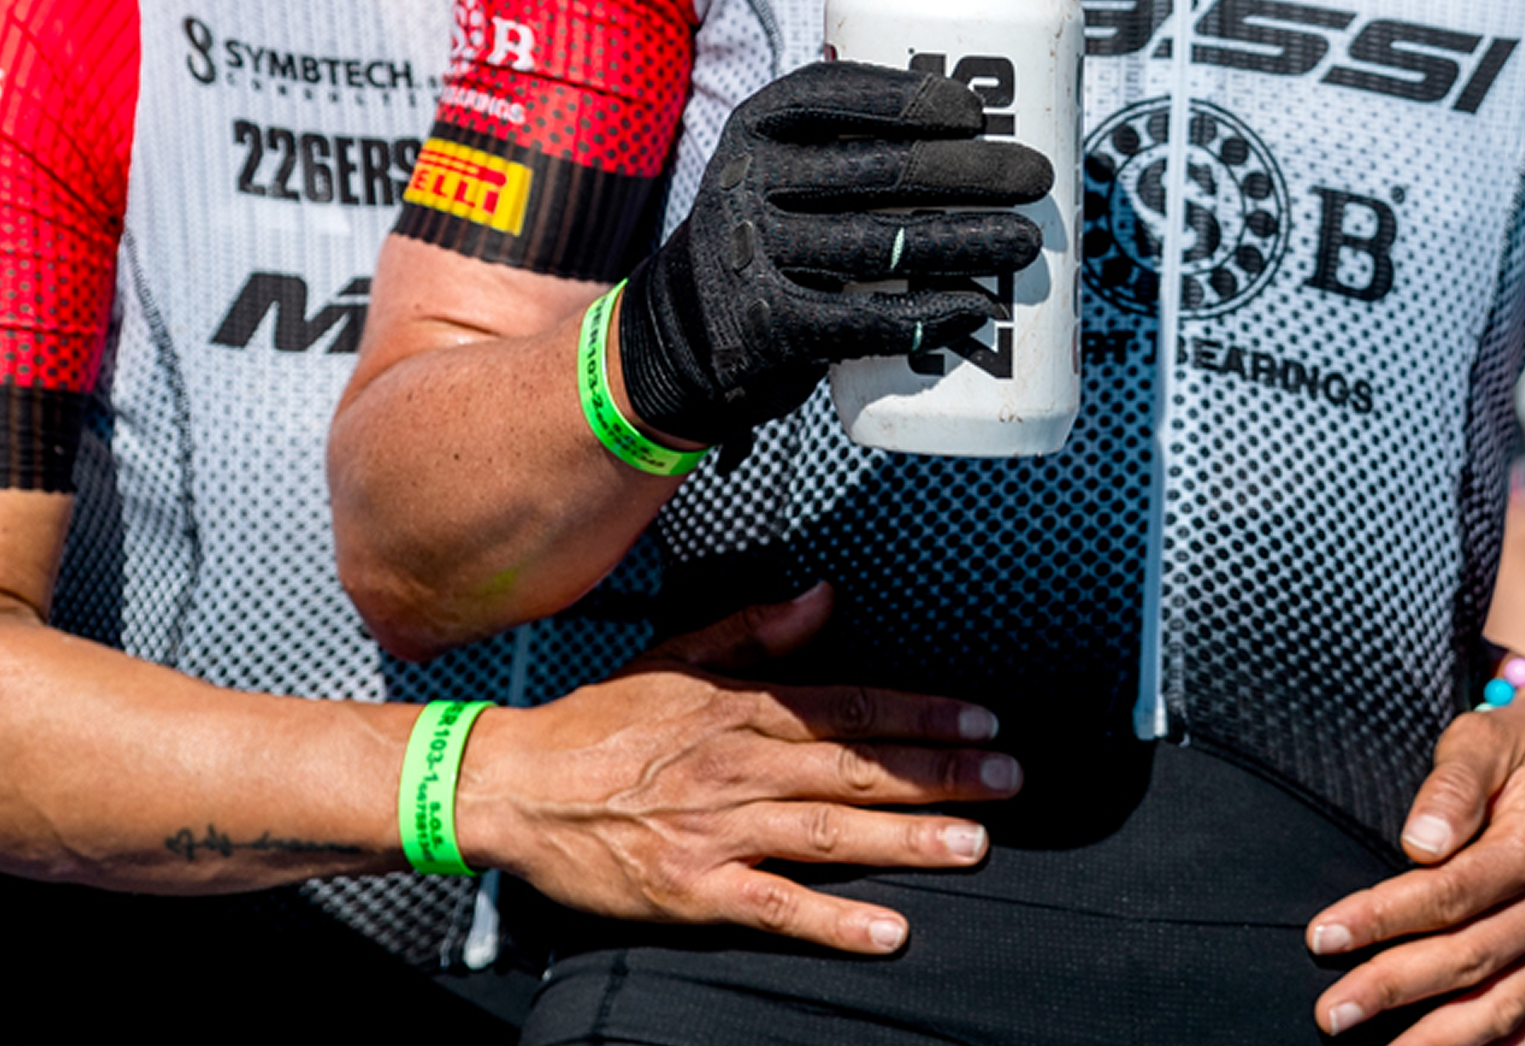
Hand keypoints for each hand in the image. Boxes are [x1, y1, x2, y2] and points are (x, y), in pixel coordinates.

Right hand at [454, 581, 1020, 954]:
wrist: (515, 785)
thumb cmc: (598, 723)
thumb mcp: (676, 655)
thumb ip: (756, 631)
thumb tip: (825, 597)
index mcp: (740, 707)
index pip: (851, 706)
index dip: (922, 713)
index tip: (983, 718)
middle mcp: (738, 765)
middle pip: (856, 768)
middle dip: (940, 772)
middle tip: (1009, 778)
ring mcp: (718, 830)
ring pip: (830, 832)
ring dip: (907, 838)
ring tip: (973, 844)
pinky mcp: (693, 889)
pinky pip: (775, 906)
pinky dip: (834, 921)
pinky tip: (890, 929)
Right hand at [616, 60, 1051, 443]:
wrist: (682, 328)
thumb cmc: (770, 229)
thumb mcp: (778, 166)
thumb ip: (846, 143)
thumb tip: (984, 137)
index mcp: (756, 127)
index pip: (832, 93)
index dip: (910, 97)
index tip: (977, 112)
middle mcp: (748, 182)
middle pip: (877, 169)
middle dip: (971, 171)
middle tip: (1036, 177)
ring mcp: (756, 256)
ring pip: (881, 245)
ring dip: (967, 241)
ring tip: (1025, 242)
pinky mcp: (770, 327)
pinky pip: (863, 321)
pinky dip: (928, 316)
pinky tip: (976, 309)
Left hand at [1304, 684, 1524, 1042]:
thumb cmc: (1518, 748)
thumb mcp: (1484, 738)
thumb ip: (1452, 784)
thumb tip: (1420, 843)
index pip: (1450, 895)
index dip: (1384, 918)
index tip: (1323, 936)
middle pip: (1467, 959)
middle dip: (1393, 989)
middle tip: (1331, 1013)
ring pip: (1500, 1006)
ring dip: (1437, 1040)